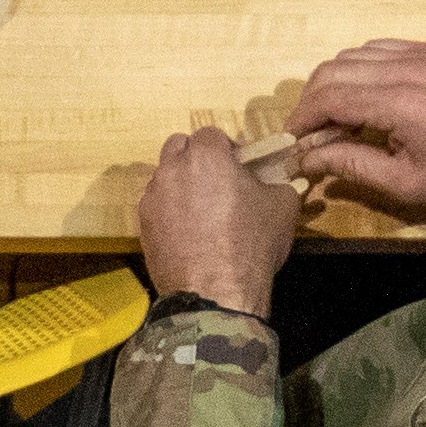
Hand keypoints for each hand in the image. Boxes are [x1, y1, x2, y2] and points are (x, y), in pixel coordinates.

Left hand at [139, 129, 306, 316]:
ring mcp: (153, 197)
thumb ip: (276, 182)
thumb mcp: (283, 206)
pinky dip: (169, 210)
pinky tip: (187, 230)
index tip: (238, 165)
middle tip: (216, 180)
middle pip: (178, 146)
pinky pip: (155, 205)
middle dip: (195, 156)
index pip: (210, 134)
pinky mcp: (142, 224)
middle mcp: (172, 170)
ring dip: (180, 183)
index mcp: (206, 157)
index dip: (226, 147)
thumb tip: (274, 180)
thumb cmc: (250, 245)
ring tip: (201, 208)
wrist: (215, 292)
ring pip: (164, 176)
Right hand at [272, 37, 425, 204]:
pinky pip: (376, 49)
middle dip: (311, 102)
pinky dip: (358, 69)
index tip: (294, 141)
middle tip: (311, 133)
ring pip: (351, 56)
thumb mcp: (407, 181)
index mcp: (401, 103)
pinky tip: (365, 96)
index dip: (302, 119)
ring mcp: (418, 52)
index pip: (328, 97)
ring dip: (333, 85)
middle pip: (332, 71)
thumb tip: (309, 160)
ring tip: (339, 118)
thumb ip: (353, 165)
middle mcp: (406, 68)